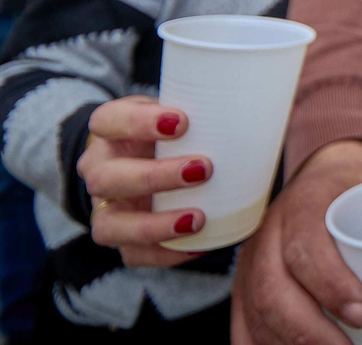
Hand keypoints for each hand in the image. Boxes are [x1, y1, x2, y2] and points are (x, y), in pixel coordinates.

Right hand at [77, 96, 211, 268]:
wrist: (147, 159)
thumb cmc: (169, 133)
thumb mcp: (176, 111)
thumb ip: (204, 106)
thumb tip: (264, 106)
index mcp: (107, 130)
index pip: (106, 121)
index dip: (137, 122)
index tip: (182, 121)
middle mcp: (97, 169)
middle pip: (105, 177)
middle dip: (154, 176)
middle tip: (204, 168)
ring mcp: (103, 208)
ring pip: (109, 224)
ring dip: (155, 224)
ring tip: (198, 218)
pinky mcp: (118, 237)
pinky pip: (133, 255)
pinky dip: (166, 253)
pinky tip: (198, 244)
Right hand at [231, 141, 361, 343]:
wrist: (322, 169)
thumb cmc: (361, 186)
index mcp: (304, 203)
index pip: (305, 246)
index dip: (329, 284)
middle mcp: (268, 232)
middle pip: (272, 289)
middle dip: (309, 330)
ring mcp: (250, 261)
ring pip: (255, 312)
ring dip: (287, 343)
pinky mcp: (243, 286)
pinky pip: (242, 325)